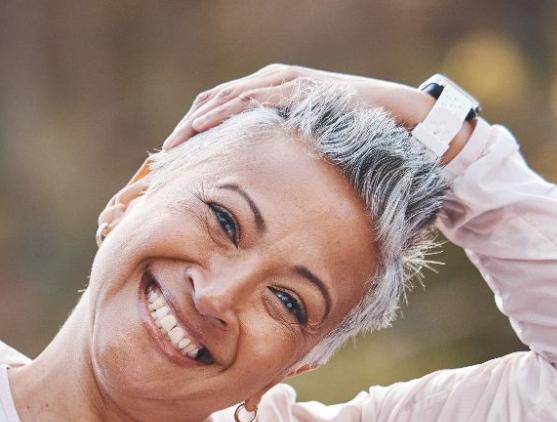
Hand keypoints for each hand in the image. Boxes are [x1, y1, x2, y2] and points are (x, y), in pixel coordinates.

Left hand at [160, 63, 434, 153]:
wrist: (398, 120)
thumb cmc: (351, 140)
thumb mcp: (301, 152)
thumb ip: (275, 164)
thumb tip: (251, 203)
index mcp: (265, 96)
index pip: (213, 112)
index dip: (187, 137)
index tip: (165, 168)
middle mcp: (269, 82)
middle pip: (209, 104)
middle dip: (182, 133)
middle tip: (159, 164)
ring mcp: (282, 82)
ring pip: (223, 99)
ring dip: (194, 124)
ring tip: (171, 149)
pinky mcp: (297, 88)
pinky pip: (252, 98)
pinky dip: (223, 112)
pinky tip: (203, 128)